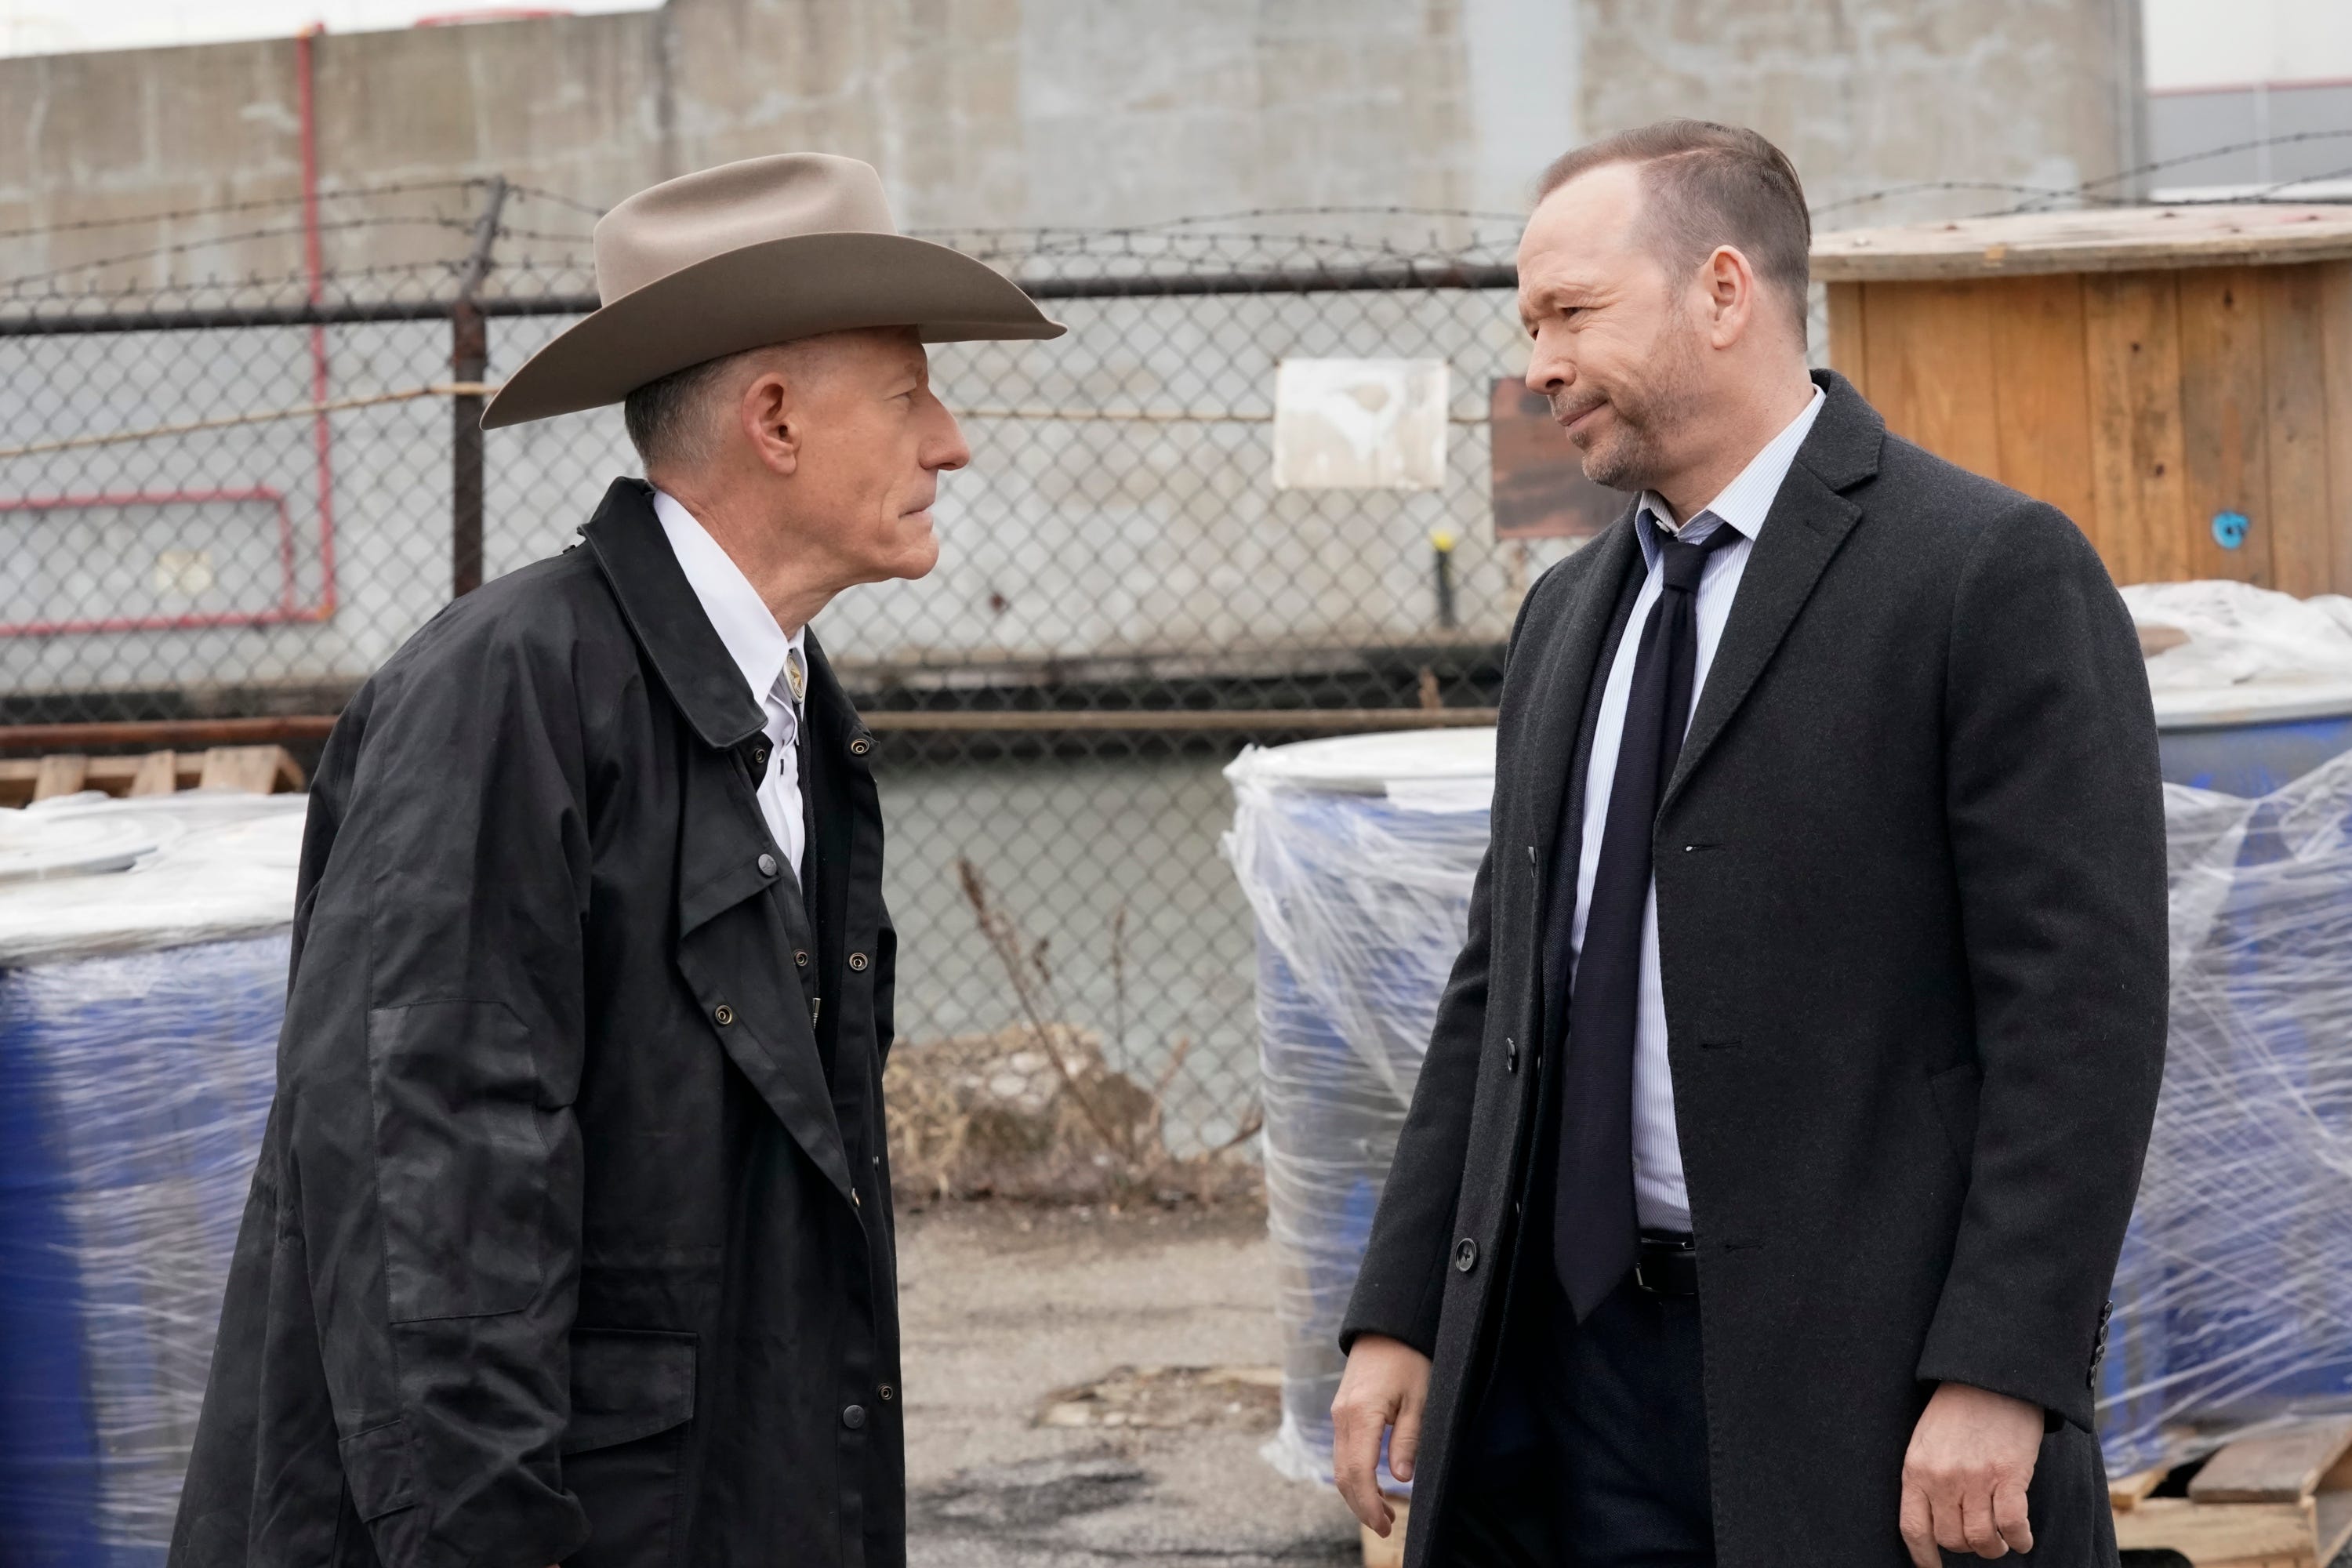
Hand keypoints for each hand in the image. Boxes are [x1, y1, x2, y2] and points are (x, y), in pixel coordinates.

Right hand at [1331, 1333, 1430, 1537]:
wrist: (1387, 1327)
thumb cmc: (1408, 1359)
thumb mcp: (1419, 1398)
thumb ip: (1407, 1439)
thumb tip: (1401, 1478)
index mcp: (1361, 1415)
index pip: (1358, 1473)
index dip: (1369, 1504)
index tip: (1385, 1525)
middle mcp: (1342, 1417)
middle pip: (1343, 1475)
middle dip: (1361, 1506)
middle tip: (1386, 1528)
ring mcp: (1338, 1414)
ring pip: (1339, 1466)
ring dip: (1357, 1493)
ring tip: (1383, 1513)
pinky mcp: (1342, 1412)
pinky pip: (1342, 1452)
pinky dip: (1354, 1475)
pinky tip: (1373, 1485)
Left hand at [1900, 1382, 2043, 1562]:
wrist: (1989, 1377)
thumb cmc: (1956, 1410)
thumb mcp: (1925, 1442)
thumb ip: (1926, 1478)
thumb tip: (1934, 1519)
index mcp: (1916, 1470)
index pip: (1913, 1528)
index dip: (1923, 1557)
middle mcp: (1942, 1478)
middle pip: (1952, 1539)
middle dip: (1966, 1547)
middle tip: (1978, 1538)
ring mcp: (1975, 1477)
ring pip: (1982, 1539)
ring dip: (1994, 1547)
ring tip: (2000, 1541)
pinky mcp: (2009, 1474)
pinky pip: (2013, 1525)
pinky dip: (2019, 1539)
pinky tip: (2021, 1537)